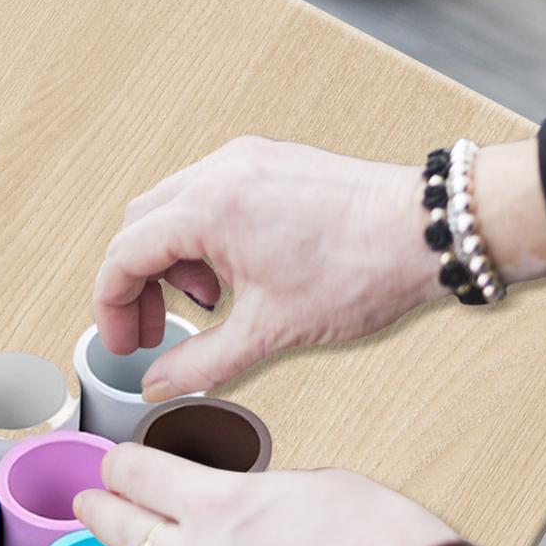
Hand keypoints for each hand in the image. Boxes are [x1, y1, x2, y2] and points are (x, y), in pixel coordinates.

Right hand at [93, 136, 443, 400]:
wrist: (433, 231)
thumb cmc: (364, 269)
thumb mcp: (270, 331)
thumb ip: (202, 363)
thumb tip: (158, 385)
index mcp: (207, 209)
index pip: (123, 256)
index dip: (112, 308)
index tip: (123, 343)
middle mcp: (218, 172)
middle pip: (138, 227)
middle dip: (137, 284)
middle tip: (153, 331)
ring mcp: (245, 161)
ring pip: (170, 208)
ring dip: (170, 261)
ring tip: (205, 304)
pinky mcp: (269, 162)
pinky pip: (208, 195)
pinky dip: (202, 237)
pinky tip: (233, 274)